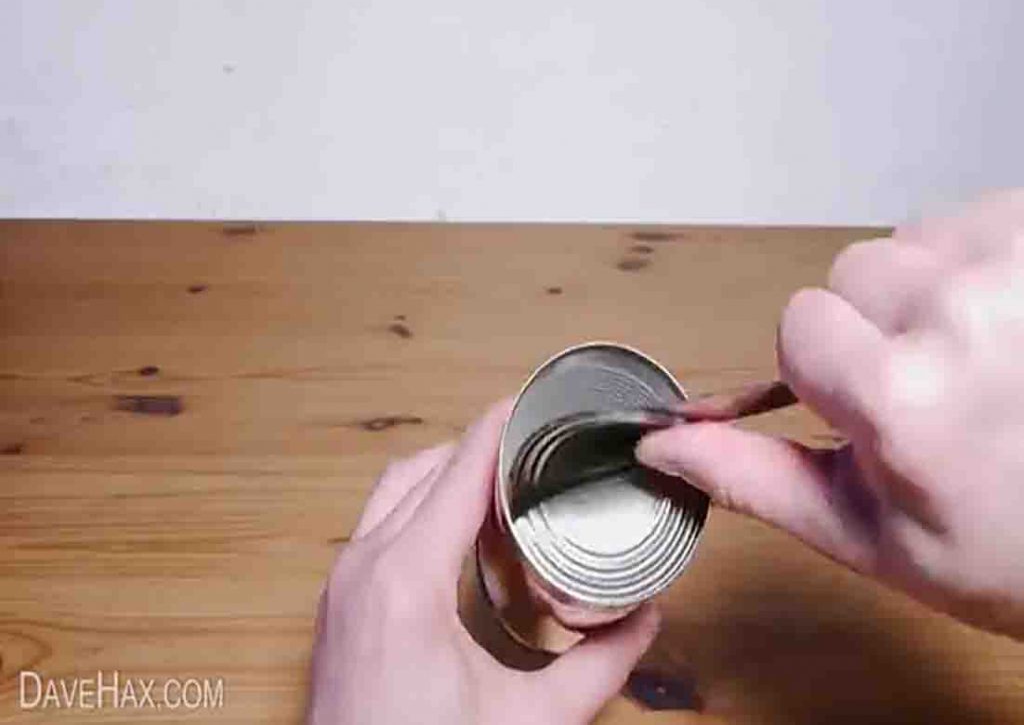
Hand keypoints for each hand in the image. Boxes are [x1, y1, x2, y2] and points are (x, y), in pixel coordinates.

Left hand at [308, 400, 660, 724]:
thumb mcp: (530, 722)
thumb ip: (598, 667)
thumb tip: (645, 618)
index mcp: (406, 579)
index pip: (459, 469)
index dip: (500, 425)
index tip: (536, 400)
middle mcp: (362, 565)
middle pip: (425, 468)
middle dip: (480, 447)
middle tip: (537, 448)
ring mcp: (341, 582)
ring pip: (393, 489)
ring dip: (445, 473)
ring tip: (504, 481)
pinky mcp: (337, 601)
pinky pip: (377, 522)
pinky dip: (419, 504)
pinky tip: (459, 529)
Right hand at [638, 191, 1023, 638]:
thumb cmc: (1004, 548)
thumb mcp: (868, 534)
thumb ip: (753, 477)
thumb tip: (661, 446)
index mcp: (901, 396)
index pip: (800, 323)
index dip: (829, 370)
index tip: (880, 409)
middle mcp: (964, 313)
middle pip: (855, 271)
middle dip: (878, 325)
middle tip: (941, 387)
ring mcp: (1017, 264)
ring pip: (913, 241)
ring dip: (933, 290)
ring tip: (987, 356)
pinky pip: (975, 220)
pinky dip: (983, 264)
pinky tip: (1013, 326)